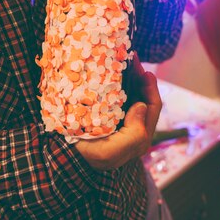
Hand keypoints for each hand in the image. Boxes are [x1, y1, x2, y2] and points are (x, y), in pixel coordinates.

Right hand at [74, 56, 161, 170]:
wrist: (67, 160)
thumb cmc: (89, 157)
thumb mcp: (110, 152)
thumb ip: (133, 136)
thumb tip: (141, 106)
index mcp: (140, 137)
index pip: (152, 108)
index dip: (150, 88)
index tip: (143, 70)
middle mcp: (136, 130)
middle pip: (146, 99)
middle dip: (142, 78)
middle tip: (133, 59)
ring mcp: (124, 123)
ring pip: (135, 96)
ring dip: (133, 78)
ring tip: (127, 61)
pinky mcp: (112, 117)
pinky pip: (122, 98)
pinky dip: (123, 84)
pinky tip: (115, 73)